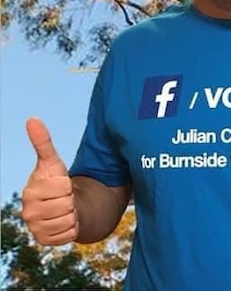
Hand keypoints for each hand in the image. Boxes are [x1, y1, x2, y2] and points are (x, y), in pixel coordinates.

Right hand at [20, 118, 77, 244]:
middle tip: (65, 198)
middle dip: (71, 200)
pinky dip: (73, 228)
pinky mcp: (44, 241)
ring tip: (65, 209)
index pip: (62, 187)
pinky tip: (65, 222)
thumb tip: (32, 119)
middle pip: (67, 205)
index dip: (68, 184)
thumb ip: (43, 142)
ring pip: (69, 220)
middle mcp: (28, 211)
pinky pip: (69, 234)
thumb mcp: (53, 162)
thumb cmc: (56, 182)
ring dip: (73, 214)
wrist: (62, 206)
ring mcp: (35, 228)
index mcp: (30, 191)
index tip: (62, 184)